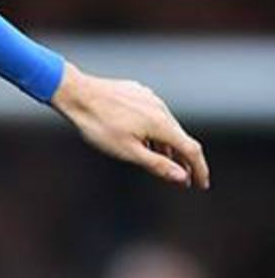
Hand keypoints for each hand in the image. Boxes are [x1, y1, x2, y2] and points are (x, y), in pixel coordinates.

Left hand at [50, 63, 208, 188]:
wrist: (75, 93)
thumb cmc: (98, 125)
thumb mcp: (127, 151)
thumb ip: (157, 164)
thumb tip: (182, 177)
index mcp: (162, 124)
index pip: (191, 150)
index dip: (199, 169)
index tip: (202, 185)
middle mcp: (161, 108)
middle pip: (180, 138)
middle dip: (184, 160)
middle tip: (183, 179)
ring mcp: (149, 98)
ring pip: (166, 125)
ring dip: (168, 146)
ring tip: (166, 162)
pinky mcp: (137, 92)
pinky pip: (153, 115)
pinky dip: (155, 131)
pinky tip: (145, 139)